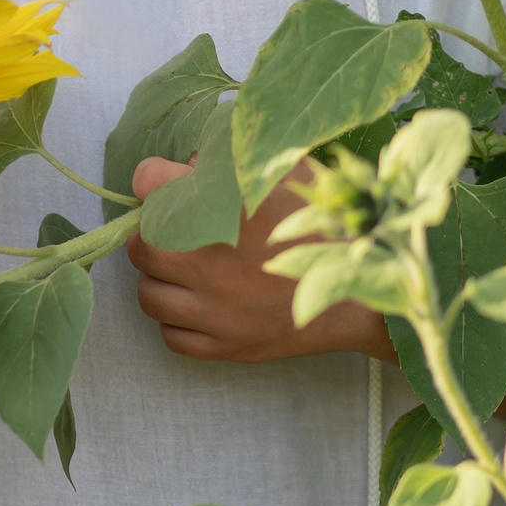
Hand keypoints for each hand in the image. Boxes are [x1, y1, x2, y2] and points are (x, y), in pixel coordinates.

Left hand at [127, 155, 394, 364]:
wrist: (365, 293)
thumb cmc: (326, 225)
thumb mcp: (288, 170)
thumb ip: (235, 157)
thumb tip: (191, 160)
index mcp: (221, 212)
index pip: (148, 182)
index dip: (154, 178)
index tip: (165, 182)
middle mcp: (209, 265)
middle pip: (141, 245)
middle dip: (152, 232)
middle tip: (173, 230)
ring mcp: (215, 312)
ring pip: (149, 295)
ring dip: (160, 278)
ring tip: (185, 269)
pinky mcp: (227, 347)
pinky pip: (172, 335)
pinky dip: (177, 319)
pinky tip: (199, 303)